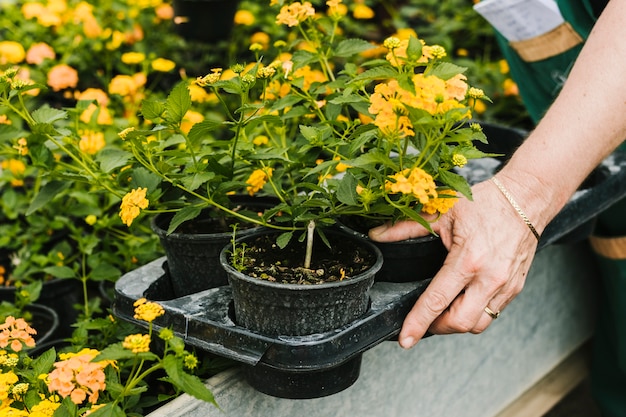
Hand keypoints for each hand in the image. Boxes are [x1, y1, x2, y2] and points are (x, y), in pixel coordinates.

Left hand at [369, 179, 539, 348]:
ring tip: (443, 311)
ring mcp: (505, 285)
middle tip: (424, 320)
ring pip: (478, 324)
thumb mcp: (441, 212)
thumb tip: (376, 235)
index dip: (418, 323)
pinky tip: (463, 301)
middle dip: (437, 327)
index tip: (406, 339)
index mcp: (467, 260)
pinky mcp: (515, 287)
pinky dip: (475, 314)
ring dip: (457, 323)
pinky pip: (493, 313)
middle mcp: (489, 277)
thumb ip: (406, 228)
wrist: (525, 199)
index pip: (436, 301)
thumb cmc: (484, 203)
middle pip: (459, 323)